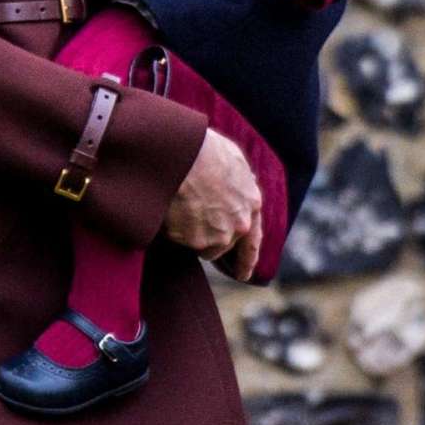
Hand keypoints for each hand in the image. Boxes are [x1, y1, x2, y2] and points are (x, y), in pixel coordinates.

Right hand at [165, 128, 261, 277]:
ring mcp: (217, 235)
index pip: (253, 241)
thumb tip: (240, 187)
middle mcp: (238, 225)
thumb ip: (239, 182)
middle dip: (210, 238)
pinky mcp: (194, 241)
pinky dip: (175, 230)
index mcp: (251, 204)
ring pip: (201, 246)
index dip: (248, 260)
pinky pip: (181, 240)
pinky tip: (171, 209)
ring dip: (192, 234)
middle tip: (197, 229)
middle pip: (223, 244)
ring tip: (181, 207)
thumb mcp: (232, 161)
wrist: (182, 154)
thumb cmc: (205, 149)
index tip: (244, 275)